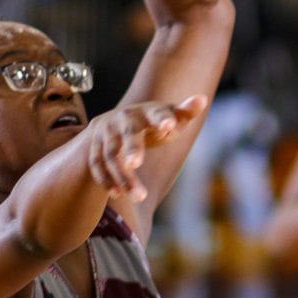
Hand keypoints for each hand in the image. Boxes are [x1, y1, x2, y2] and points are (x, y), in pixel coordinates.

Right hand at [86, 96, 206, 202]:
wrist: (116, 122)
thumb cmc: (153, 122)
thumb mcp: (170, 116)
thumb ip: (186, 112)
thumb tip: (202, 100)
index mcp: (146, 112)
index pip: (155, 114)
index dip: (162, 119)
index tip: (170, 125)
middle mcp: (123, 120)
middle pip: (128, 135)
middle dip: (131, 148)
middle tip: (136, 164)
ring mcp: (106, 133)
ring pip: (111, 155)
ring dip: (122, 176)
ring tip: (138, 196)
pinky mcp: (95, 147)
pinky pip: (97, 164)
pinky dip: (105, 179)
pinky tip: (117, 194)